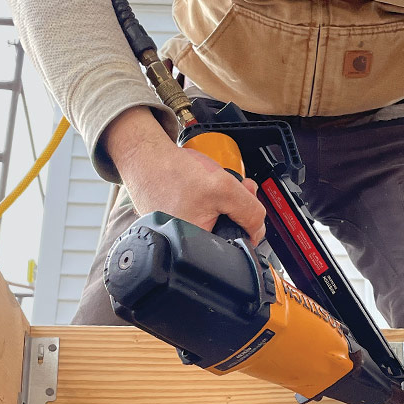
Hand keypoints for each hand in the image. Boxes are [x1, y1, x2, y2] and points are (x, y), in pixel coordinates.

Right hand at [102, 106, 266, 243]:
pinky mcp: (174, 223)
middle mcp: (185, 247)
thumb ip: (249, 211)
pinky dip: (209, 202)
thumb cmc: (173, 172)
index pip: (236, 247)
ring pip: (216, 223)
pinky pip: (202, 215)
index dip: (248, 226)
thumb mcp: (224, 188)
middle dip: (238, 211)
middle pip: (228, 234)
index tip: (246, 208)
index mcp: (196, 248)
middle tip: (238, 189)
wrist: (144, 156)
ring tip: (219, 185)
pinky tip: (203, 188)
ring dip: (226, 203)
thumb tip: (258, 230)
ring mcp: (178, 234)